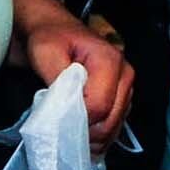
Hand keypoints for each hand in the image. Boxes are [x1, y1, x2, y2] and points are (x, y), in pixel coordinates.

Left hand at [20, 3, 135, 150]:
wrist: (53, 30)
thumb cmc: (49, 38)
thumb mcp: (45, 51)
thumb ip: (57, 78)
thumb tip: (65, 106)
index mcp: (110, 60)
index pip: (99, 106)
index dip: (76, 120)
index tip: (56, 120)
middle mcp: (124, 74)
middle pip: (110, 121)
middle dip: (84, 134)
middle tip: (59, 133)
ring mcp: (125, 88)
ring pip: (113, 128)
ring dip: (90, 138)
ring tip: (66, 135)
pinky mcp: (120, 99)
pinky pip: (113, 128)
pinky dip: (96, 137)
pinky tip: (79, 136)